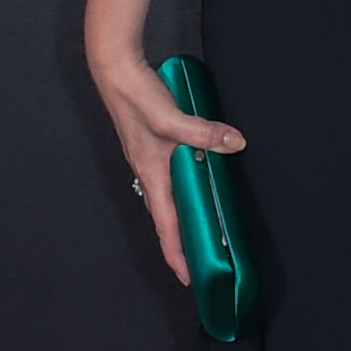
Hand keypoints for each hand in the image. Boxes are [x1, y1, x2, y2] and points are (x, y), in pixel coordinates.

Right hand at [92, 53, 244, 286]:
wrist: (116, 72)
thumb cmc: (137, 98)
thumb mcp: (172, 119)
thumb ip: (204, 134)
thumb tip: (234, 144)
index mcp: (152, 176)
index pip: (166, 226)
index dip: (177, 255)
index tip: (188, 278)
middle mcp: (148, 174)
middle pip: (165, 219)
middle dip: (180, 244)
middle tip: (199, 263)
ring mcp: (148, 161)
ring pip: (166, 200)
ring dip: (180, 219)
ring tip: (200, 232)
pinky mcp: (151, 148)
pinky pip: (168, 180)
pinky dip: (181, 191)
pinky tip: (195, 182)